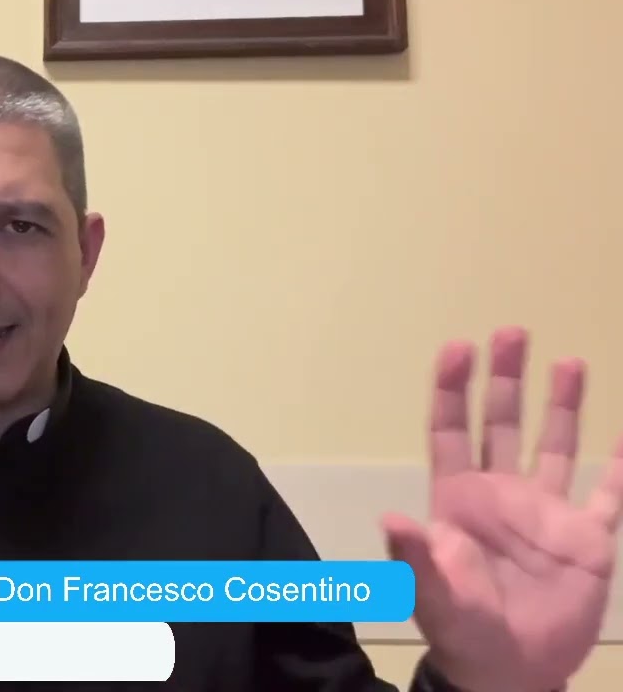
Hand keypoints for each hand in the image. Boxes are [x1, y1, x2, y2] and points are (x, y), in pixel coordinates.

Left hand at [382, 327, 622, 691]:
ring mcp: (546, 513)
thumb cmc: (460, 629)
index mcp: (459, 499)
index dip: (454, 390)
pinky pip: (608, 496)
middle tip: (512, 331)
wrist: (508, 671)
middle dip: (506, 378)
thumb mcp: (431, 593)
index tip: (459, 347)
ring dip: (561, 406)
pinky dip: (619, 469)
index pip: (452, 431)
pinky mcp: (586, 540)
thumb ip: (414, 555)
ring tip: (570, 361)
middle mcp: (502, 494)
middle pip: (502, 423)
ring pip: (555, 446)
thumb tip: (389, 517)